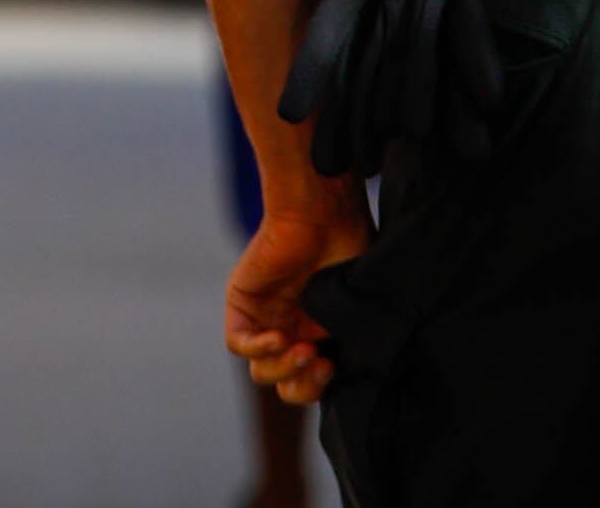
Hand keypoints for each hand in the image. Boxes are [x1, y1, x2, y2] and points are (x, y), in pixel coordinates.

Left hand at [225, 195, 369, 406]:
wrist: (324, 212)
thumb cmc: (350, 246)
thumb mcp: (360, 303)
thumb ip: (355, 340)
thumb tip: (357, 373)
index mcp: (322, 335)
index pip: (314, 384)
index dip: (323, 388)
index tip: (337, 367)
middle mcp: (294, 331)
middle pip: (287, 386)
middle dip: (304, 386)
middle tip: (321, 364)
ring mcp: (267, 319)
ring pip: (262, 372)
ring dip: (283, 370)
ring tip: (304, 350)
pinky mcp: (243, 304)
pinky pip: (239, 343)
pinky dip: (258, 348)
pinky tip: (278, 338)